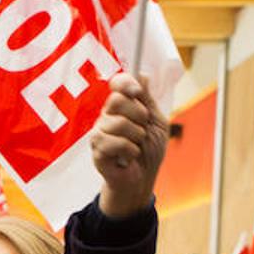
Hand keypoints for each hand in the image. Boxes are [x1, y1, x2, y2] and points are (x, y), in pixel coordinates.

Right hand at [91, 73, 168, 217]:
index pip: (117, 84)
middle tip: (142, 129)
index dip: (126, 83)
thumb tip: (143, 75)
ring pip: (118, 123)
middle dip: (138, 115)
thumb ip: (148, 100)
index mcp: (122, 106)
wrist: (143, 178)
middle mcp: (107, 115)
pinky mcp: (96, 149)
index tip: (137, 91)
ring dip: (136, 137)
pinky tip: (128, 157)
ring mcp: (99, 132)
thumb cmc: (149, 151)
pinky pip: (114, 142)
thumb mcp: (156, 122)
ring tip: (136, 146)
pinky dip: (129, 151)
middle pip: (117, 100)